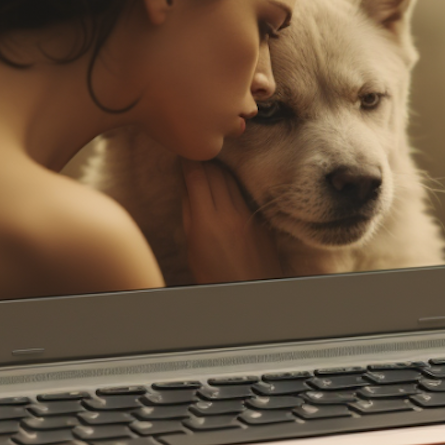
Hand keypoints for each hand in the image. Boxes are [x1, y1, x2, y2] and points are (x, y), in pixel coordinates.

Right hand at [181, 160, 282, 283]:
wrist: (249, 293)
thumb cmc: (214, 277)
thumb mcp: (192, 248)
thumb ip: (190, 216)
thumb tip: (186, 188)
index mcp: (207, 222)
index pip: (197, 178)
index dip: (188, 162)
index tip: (182, 154)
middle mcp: (229, 214)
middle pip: (216, 174)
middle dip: (204, 160)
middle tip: (195, 151)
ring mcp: (249, 217)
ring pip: (232, 181)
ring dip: (220, 169)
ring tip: (210, 162)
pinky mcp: (262, 221)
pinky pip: (245, 195)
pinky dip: (234, 185)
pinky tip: (229, 183)